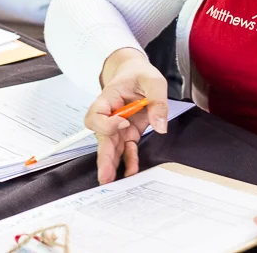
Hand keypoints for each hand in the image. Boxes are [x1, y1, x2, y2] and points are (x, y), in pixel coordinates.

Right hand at [85, 47, 168, 183]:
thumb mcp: (153, 80)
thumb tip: (160, 125)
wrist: (137, 74)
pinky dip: (129, 161)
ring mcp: (119, 126)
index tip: (123, 122)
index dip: (107, 123)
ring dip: (112, 164)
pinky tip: (131, 171)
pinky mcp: (129, 133)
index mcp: (107, 98)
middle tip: (105, 175)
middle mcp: (109, 115)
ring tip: (113, 181)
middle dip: (104, 157)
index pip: (97, 115)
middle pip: (101, 138)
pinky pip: (126, 149)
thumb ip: (157, 100)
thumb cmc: (139, 74)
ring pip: (111, 148)